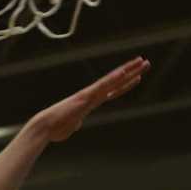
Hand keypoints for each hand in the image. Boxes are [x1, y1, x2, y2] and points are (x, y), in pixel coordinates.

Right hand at [28, 56, 149, 143]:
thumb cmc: (56, 128)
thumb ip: (76, 122)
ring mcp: (90, 94)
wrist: (45, 127)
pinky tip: (124, 71)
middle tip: (145, 62)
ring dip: (128, 70)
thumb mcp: (71, 126)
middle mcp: (92, 95)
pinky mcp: (86, 96)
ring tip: (142, 61)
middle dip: (132, 72)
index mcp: (91, 102)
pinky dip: (114, 78)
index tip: (137, 77)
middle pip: (116, 81)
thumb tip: (76, 123)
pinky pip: (103, 85)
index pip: (113, 91)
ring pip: (113, 79)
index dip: (126, 84)